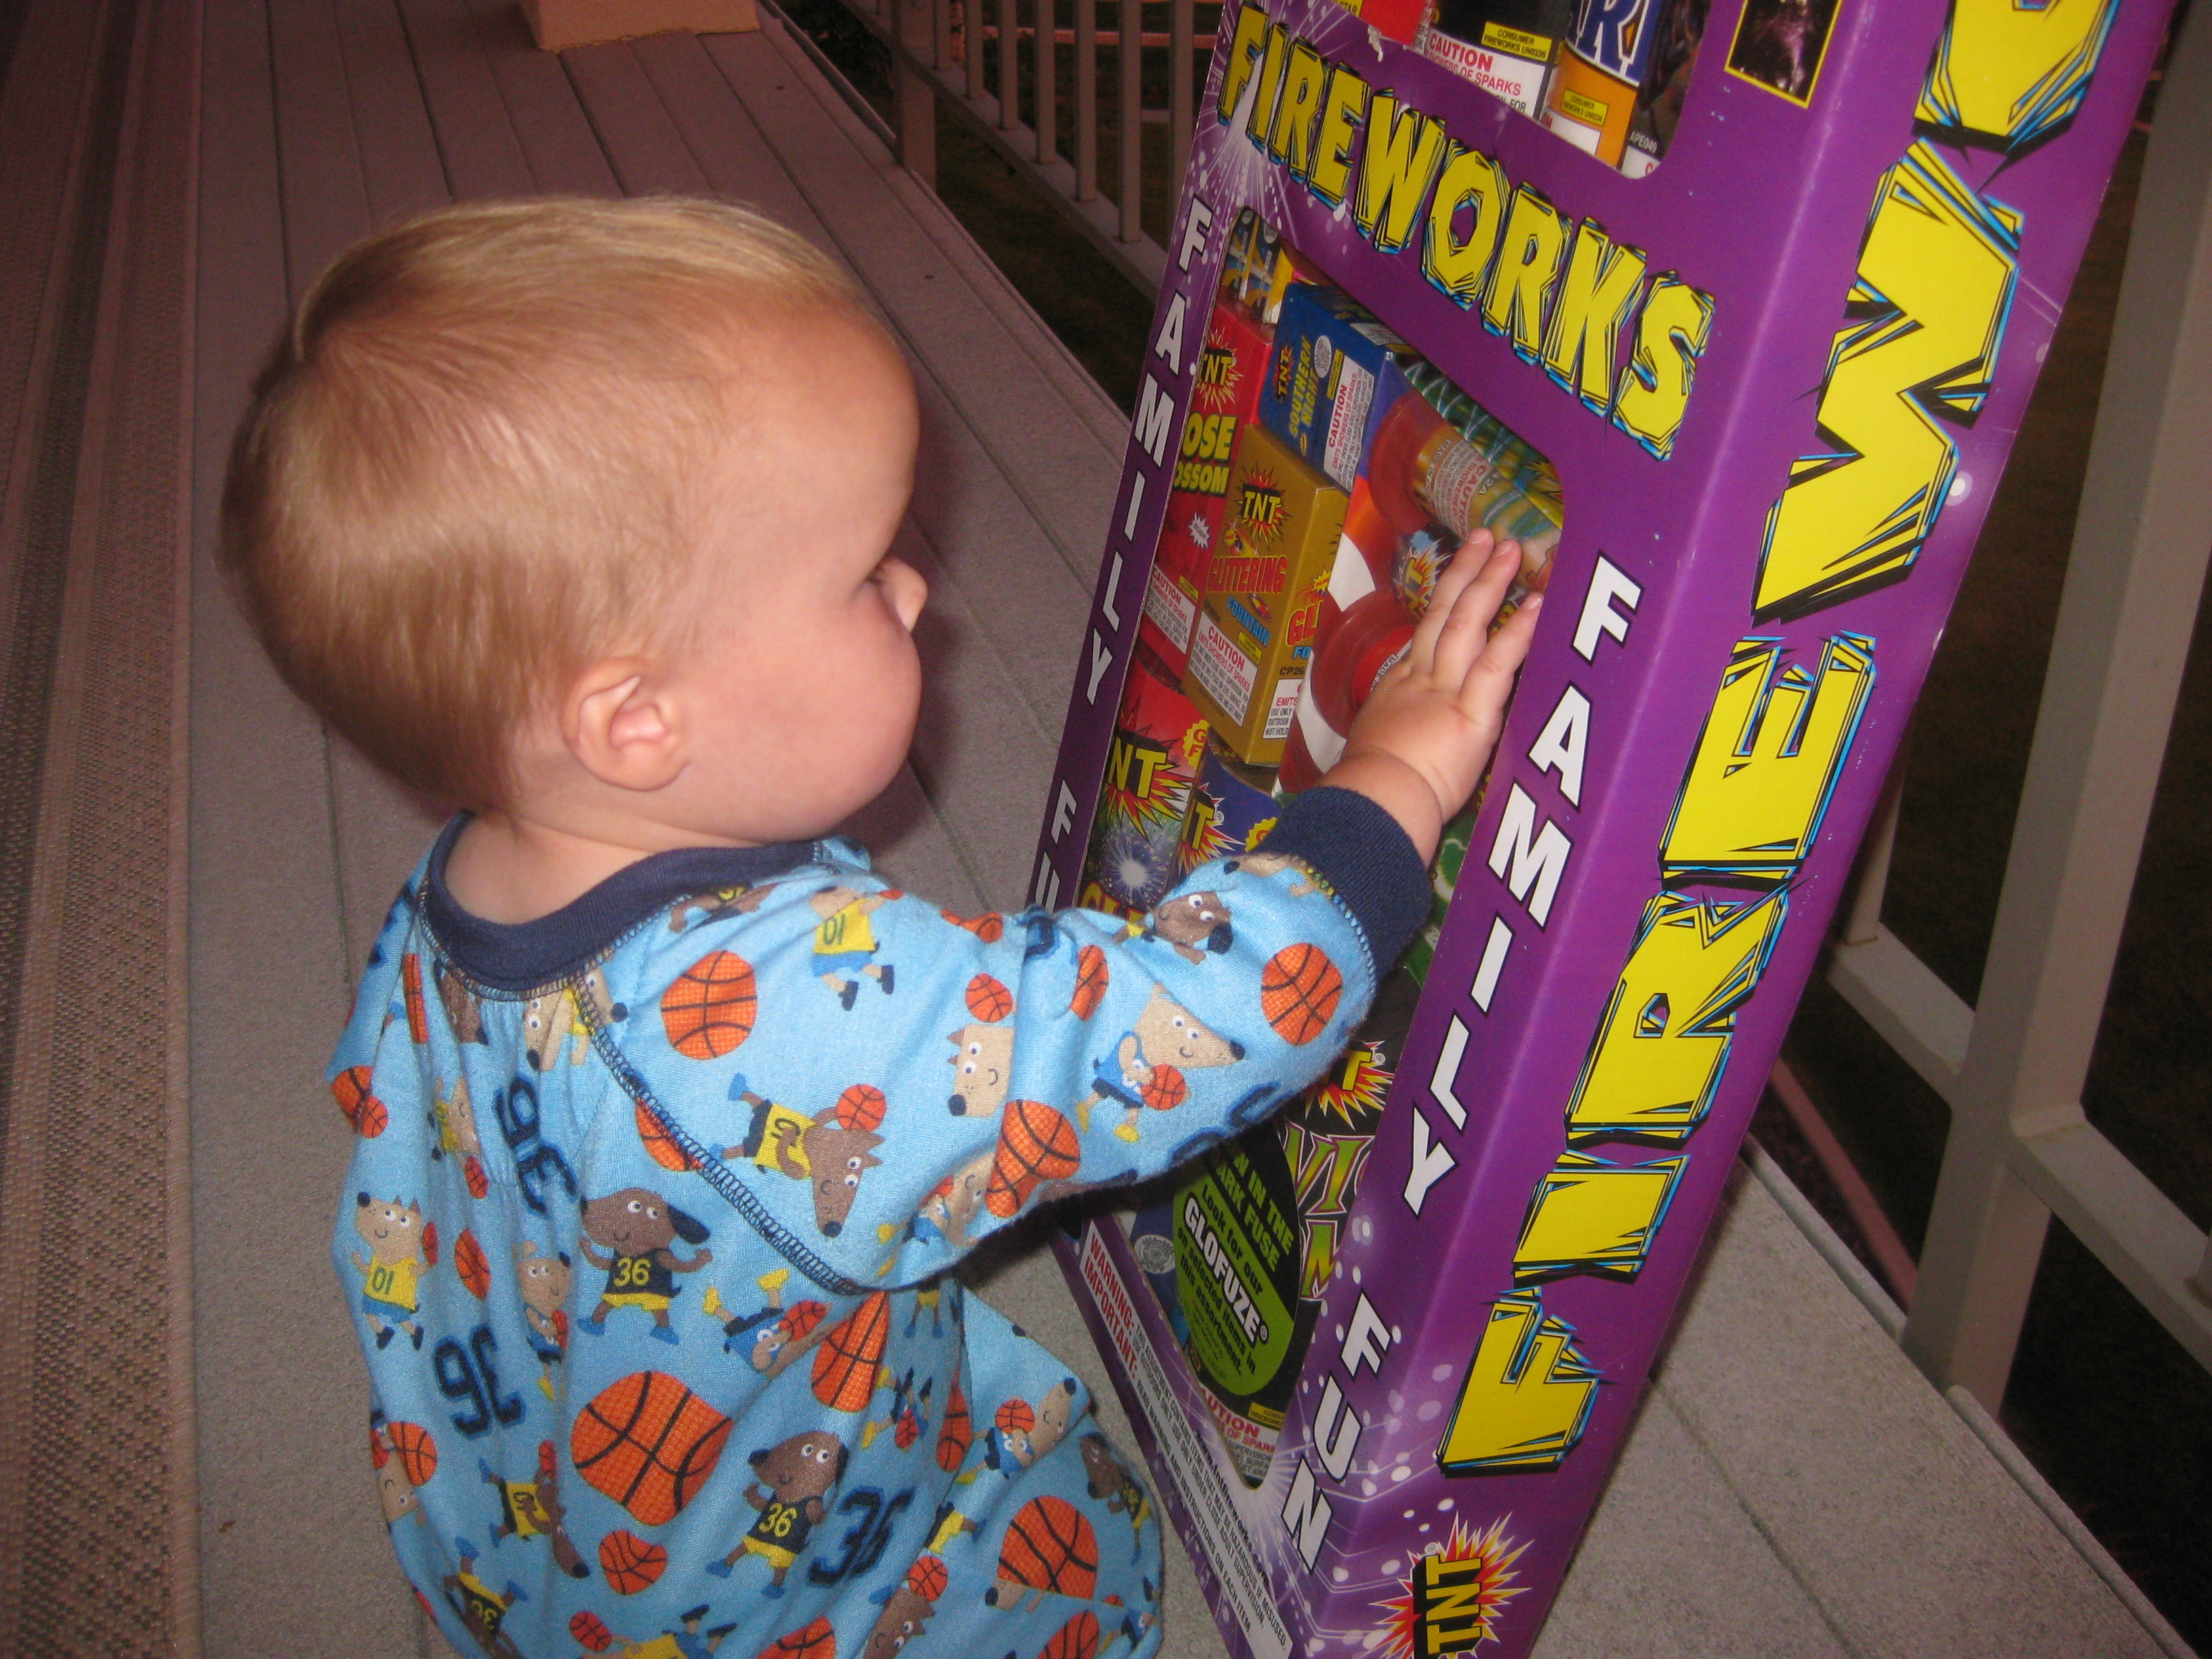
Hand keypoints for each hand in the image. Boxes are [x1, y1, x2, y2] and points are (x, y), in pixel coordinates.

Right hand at [1320, 530, 1541, 862]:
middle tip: (1486, 537)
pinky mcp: (1472, 713)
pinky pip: (1497, 664)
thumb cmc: (1369, 793)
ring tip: (1512, 548)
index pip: (1423, 639)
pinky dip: (1518, 632)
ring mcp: (1444, 691)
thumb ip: (1392, 736)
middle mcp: (1419, 680)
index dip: (1442, 604)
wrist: (1372, 806)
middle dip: (1465, 573)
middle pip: (1442, 615)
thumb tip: (1394, 744)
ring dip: (1491, 582)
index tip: (1457, 580)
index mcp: (1396, 691)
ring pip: (1467, 624)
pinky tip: (1537, 604)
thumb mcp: (1372, 751)